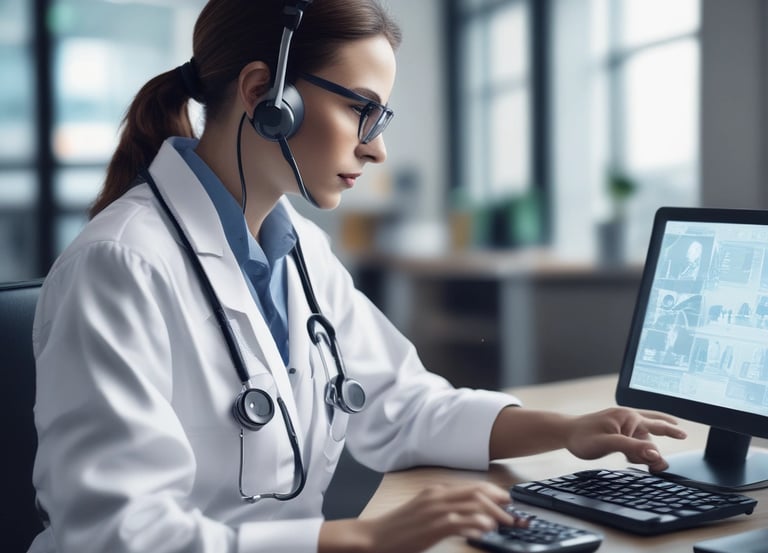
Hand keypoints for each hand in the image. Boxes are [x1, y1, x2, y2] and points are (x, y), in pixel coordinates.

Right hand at [319, 481, 528, 552]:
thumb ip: (446, 509)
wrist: (375, 537)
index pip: (473, 486)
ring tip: (506, 524)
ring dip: (494, 514)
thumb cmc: (399, 528)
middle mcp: (437, 495)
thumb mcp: (425, 511)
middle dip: (500, 503)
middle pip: (477, 492)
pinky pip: (459, 521)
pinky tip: (486, 530)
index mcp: (436, 490)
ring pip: (473, 504)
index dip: (495, 493)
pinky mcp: (432, 525)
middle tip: (515, 516)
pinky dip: (476, 523)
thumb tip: (472, 516)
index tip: (509, 502)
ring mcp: (435, 509)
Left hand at [564, 407, 686, 471]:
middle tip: (657, 462)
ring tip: (629, 460)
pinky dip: (635, 450)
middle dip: (655, 448)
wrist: (565, 433)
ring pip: (644, 439)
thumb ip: (633, 447)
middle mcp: (628, 417)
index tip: (684, 434)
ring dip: (642, 452)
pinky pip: (635, 440)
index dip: (672, 431)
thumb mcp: (608, 444)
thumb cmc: (583, 437)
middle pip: (653, 432)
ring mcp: (623, 423)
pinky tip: (628, 457)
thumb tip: (655, 452)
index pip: (656, 424)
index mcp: (628, 416)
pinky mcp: (618, 430)